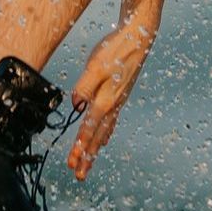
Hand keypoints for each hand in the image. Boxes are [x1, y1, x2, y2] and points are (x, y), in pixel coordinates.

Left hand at [67, 19, 156, 180]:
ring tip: (90, 161)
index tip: (72, 164)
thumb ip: (84, 86)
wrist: (139, 36)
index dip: (79, 148)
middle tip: (80, 175)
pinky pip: (112, 121)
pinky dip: (106, 133)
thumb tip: (76, 105)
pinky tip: (105, 136)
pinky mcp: (121, 94)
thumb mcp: (95, 66)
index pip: (88, 130)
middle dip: (88, 156)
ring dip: (96, 148)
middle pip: (98, 137)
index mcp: (105, 100)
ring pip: (106, 130)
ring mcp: (119, 100)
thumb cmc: (116, 49)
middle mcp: (113, 105)